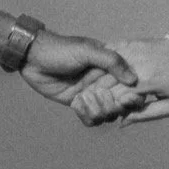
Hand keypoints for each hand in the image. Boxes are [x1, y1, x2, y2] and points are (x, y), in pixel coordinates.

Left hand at [16, 29, 137, 108]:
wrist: (33, 59)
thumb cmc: (61, 49)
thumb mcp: (87, 51)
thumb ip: (111, 61)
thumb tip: (133, 79)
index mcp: (110, 66)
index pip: (131, 84)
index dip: (134, 95)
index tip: (127, 98)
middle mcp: (104, 82)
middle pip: (121, 104)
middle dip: (112, 106)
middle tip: (99, 96)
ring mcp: (91, 94)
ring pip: (106, 115)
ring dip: (97, 111)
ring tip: (83, 98)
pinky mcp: (78, 104)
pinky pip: (90, 119)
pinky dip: (85, 115)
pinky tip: (75, 104)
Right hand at [69, 37, 168, 126]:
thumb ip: (144, 115)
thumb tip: (122, 123)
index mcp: (146, 82)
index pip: (115, 94)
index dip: (99, 102)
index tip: (86, 109)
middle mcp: (139, 64)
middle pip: (108, 77)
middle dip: (91, 87)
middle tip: (75, 95)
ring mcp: (139, 49)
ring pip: (109, 61)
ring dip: (94, 70)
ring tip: (80, 79)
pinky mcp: (140, 40)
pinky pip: (117, 47)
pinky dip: (105, 55)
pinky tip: (95, 62)